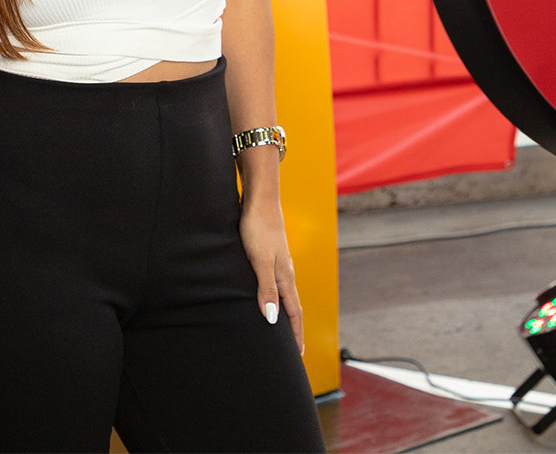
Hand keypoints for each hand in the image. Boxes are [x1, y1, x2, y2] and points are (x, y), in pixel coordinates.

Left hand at [239, 194, 303, 353]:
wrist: (259, 198)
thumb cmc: (257, 228)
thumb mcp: (260, 261)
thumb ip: (266, 289)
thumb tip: (273, 320)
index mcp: (285, 277)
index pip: (294, 313)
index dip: (296, 335)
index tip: (298, 356)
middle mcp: (285, 272)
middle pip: (292, 307)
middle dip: (293, 329)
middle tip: (291, 351)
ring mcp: (278, 263)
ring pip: (283, 295)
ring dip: (283, 314)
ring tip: (279, 330)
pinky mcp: (268, 254)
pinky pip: (274, 284)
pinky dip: (274, 298)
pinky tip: (266, 298)